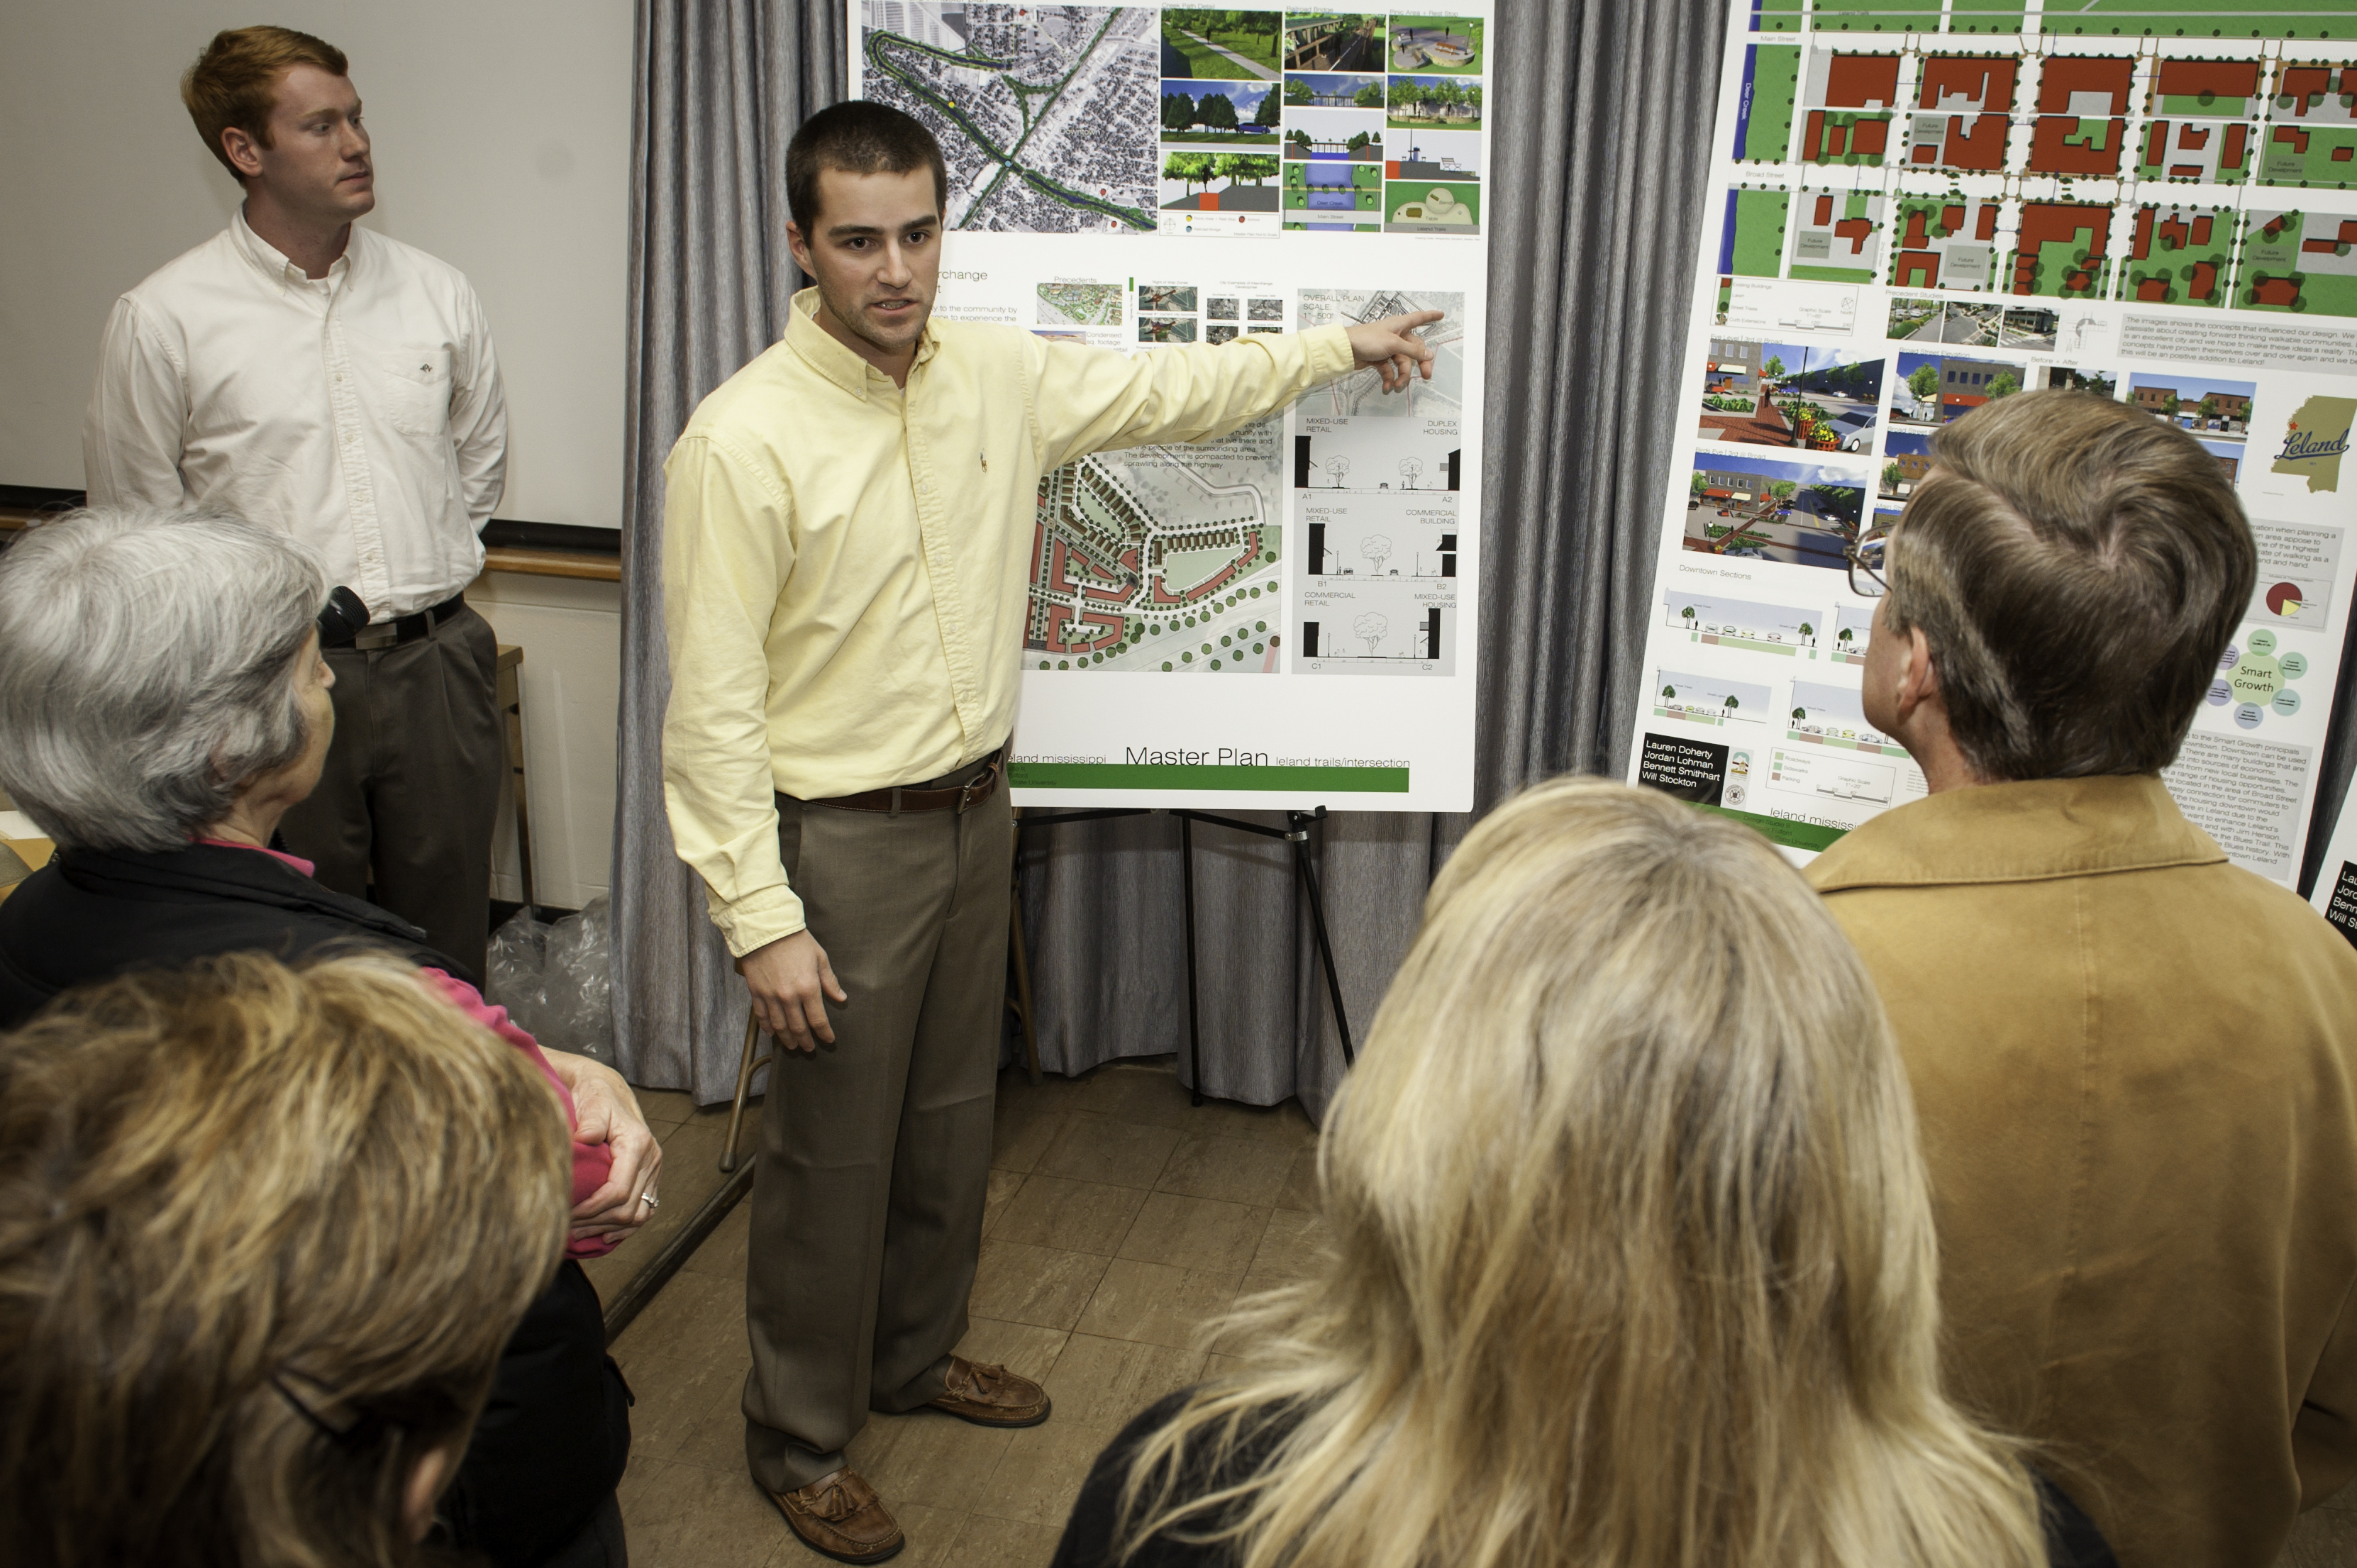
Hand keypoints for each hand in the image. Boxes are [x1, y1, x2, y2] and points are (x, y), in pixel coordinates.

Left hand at [542, 1049, 664, 1234]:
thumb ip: (590, 1121)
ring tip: (579, 1231)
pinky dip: (626, 1228)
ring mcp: (653, 1170)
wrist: (608, 1091)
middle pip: (628, 1208)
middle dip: (596, 1222)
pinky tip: (605, 1234)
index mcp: (638, 1145)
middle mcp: (651, 1160)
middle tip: (565, 1226)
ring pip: (639, 1215)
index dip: (592, 1209)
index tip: (566, 1214)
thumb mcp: (592, 1102)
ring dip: (609, 1228)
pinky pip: (646, 1211)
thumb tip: (583, 1138)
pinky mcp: (650, 1177)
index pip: (618, 1191)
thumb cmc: (595, 1096)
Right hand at [740, 928, 845, 1052]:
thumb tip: (841, 998)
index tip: (829, 1040)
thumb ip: (829, 981)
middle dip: (805, 1040)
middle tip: (809, 1048)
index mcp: (808, 988)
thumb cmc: (795, 940)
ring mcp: (771, 996)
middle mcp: (789, 996)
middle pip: (799, 1027)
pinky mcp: (756, 992)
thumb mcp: (819, 957)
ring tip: (793, 1046)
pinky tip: (772, 1033)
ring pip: (780, 1026)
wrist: (766, 928)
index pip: (818, 1019)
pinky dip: (767, 1027)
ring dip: (787, 1039)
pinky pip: (761, 1016)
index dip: (824, 1033)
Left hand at [1343, 310, 1442, 392]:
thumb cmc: (1367, 339)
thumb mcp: (1394, 344)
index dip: (1430, 316)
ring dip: (1401, 375)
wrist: (1345, 349)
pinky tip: (1387, 385)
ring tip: (1397, 385)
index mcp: (1400, 325)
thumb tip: (1428, 355)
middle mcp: (1395, 335)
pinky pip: (1389, 369)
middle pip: (1413, 349)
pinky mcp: (1379, 358)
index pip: (1419, 318)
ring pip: (1401, 362)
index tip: (1441, 315)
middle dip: (1419, 363)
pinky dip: (1389, 377)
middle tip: (1426, 375)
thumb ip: (1412, 351)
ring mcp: (1387, 347)